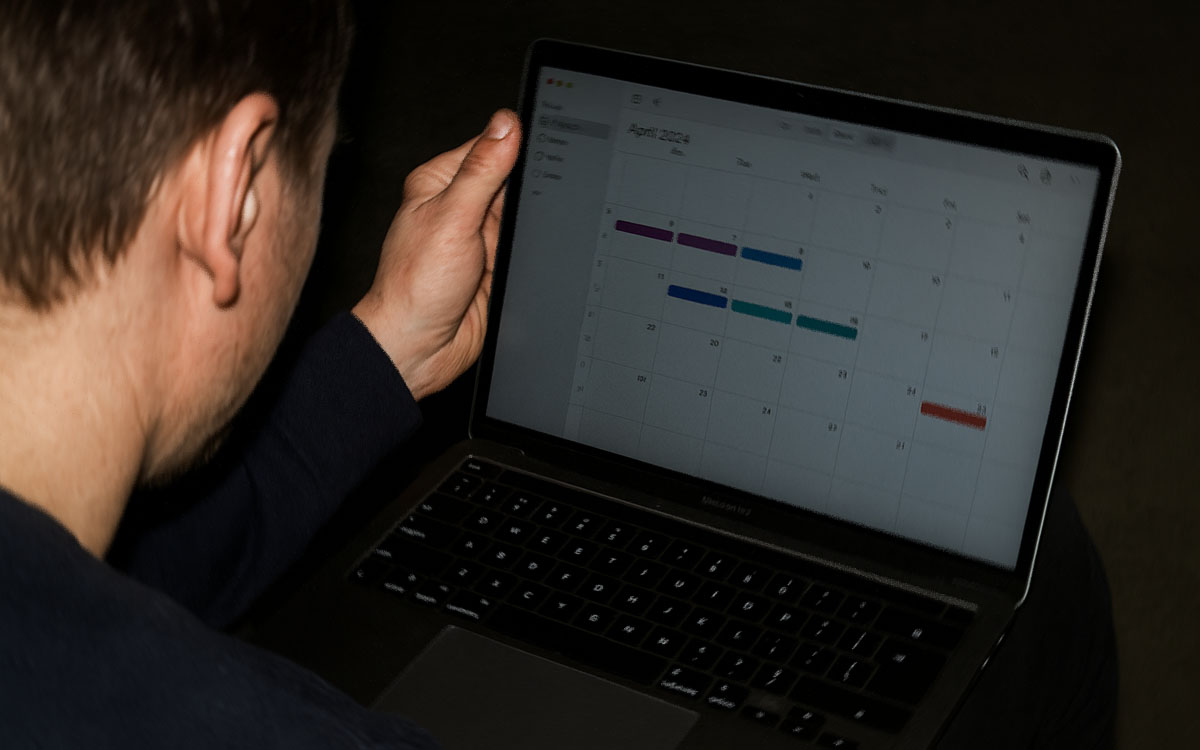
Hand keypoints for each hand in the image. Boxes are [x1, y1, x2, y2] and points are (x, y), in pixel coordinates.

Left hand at [352, 109, 519, 399]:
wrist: (419, 349)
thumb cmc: (415, 288)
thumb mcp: (452, 218)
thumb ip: (481, 170)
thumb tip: (505, 126)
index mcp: (439, 183)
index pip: (489, 145)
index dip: (518, 143)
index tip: (547, 142)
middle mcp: (459, 206)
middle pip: (511, 179)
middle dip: (530, 186)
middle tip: (544, 195)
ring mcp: (479, 236)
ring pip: (523, 212)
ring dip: (533, 219)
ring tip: (536, 228)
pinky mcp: (496, 262)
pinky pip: (527, 243)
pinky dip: (536, 245)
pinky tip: (541, 247)